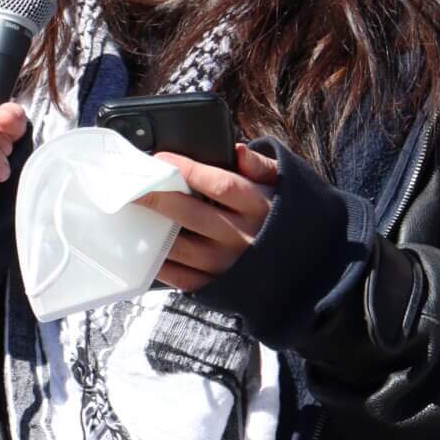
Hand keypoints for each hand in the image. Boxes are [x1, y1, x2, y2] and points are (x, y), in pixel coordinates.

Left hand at [141, 144, 277, 291]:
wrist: (306, 267)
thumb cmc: (284, 215)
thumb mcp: (284, 184)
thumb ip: (261, 166)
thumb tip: (238, 151)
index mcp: (259, 207)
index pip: (220, 185)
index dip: (187, 171)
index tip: (161, 159)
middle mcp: (244, 237)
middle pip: (192, 215)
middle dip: (158, 198)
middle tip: (132, 187)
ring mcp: (230, 266)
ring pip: (183, 247)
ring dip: (154, 230)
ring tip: (134, 214)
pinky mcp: (220, 288)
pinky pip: (183, 278)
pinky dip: (162, 265)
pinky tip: (146, 248)